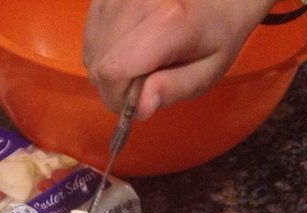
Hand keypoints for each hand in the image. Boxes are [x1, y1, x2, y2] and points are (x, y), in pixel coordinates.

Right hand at [83, 0, 274, 118]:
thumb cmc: (216, 34)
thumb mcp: (208, 71)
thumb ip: (174, 89)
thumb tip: (140, 108)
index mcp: (168, 21)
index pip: (113, 71)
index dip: (117, 97)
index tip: (134, 104)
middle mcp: (137, 0)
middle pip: (99, 63)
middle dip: (114, 85)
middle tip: (142, 83)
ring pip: (92, 49)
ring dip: (108, 65)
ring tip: (137, 60)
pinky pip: (90, 33)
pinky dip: (103, 47)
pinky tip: (127, 45)